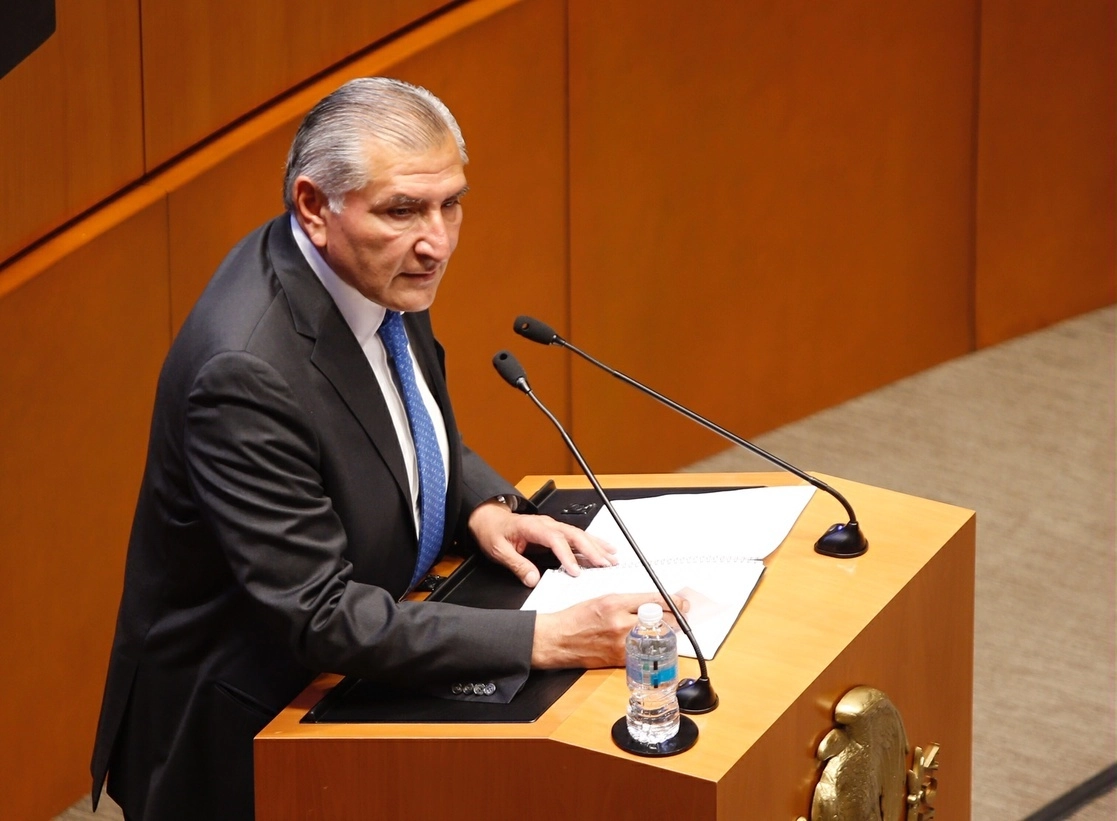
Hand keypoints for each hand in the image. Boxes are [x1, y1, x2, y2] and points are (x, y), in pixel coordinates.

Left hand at [468, 501, 616, 586]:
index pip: (554, 539)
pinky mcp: (556, 531)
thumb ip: (517, 564)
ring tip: (612, 558)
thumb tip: (532, 579)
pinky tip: (605, 549)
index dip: (567, 555)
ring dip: (597, 546)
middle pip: (573, 535)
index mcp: (533, 527)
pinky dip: (594, 543)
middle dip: (591, 550)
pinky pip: (578, 536)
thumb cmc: (495, 532)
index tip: (575, 570)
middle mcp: (547, 524)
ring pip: (579, 535)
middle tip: (605, 564)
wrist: (490, 519)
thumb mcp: (499, 550)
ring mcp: (553, 526)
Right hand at [530, 593, 690, 668]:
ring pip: (656, 639)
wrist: (558, 639)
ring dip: (665, 634)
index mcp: (615, 603)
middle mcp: (620, 624)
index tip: (683, 602)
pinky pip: (644, 652)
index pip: (655, 600)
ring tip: (665, 629)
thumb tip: (654, 603)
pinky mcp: (620, 660)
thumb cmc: (578, 617)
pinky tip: (649, 643)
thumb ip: (629, 601)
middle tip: (680, 615)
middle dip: (675, 618)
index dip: (675, 601)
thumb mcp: (603, 599)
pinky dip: (650, 647)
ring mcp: (621, 644)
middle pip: (662, 621)